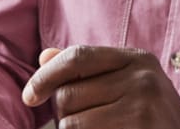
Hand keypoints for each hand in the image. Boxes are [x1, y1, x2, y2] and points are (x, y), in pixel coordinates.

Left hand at [23, 46, 179, 128]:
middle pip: (68, 94)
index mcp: (137, 59)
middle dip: (63, 112)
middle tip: (81, 120)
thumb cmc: (149, 112)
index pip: (78, 57)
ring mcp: (142, 107)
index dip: (46, 75)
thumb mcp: (127, 81)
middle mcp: (141, 78)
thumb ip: (87, 69)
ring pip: (71, 122)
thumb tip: (44, 57)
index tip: (30, 96)